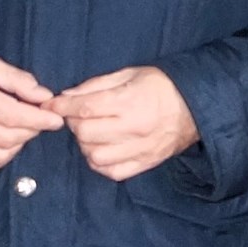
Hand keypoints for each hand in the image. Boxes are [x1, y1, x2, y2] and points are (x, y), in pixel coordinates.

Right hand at [0, 48, 57, 169]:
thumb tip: (44, 97)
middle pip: (10, 138)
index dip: (40, 119)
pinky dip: (2, 156)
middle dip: (32, 131)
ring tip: (20, 128)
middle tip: (39, 119)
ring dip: (18, 144)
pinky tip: (5, 141)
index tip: (56, 118)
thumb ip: (18, 80)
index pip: (15, 116)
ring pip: (1, 155)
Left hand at [56, 66, 198, 179]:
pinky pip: (112, 172)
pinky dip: (100, 163)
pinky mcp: (144, 163)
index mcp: (129, 101)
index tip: (51, 106)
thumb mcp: (129, 74)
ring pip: (95, 156)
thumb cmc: (160, 86)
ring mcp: (139, 149)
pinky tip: (102, 149)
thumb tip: (67, 96)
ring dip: (86, 145)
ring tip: (92, 133)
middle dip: (74, 124)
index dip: (62, 107)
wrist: (195, 107)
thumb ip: (96, 85)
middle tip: (79, 116)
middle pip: (86, 134)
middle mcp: (134, 128)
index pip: (85, 108)